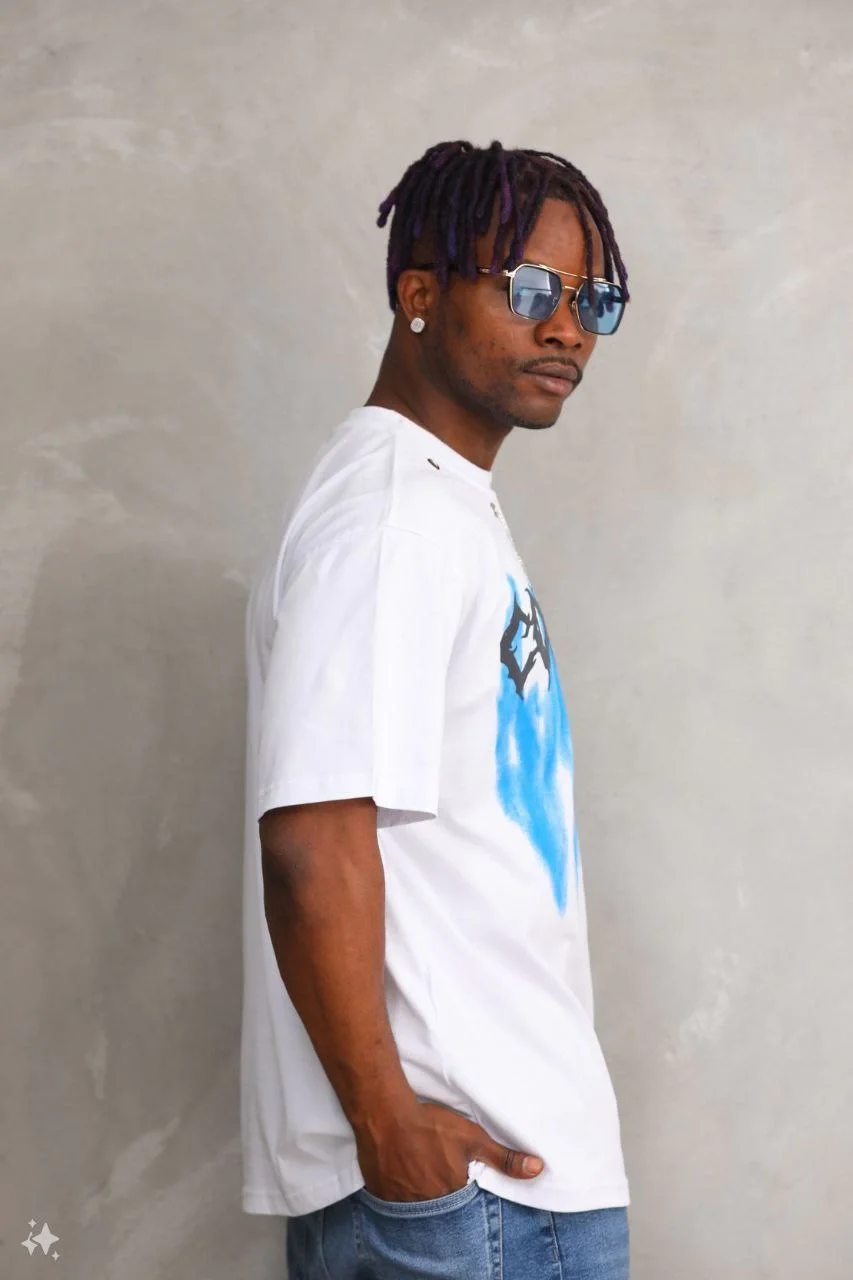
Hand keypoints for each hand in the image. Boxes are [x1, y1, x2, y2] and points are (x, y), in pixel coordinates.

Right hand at [355, 1098, 544, 1202]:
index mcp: (451, 1193)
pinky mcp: (381, 1193)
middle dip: (439, 1191)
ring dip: (419, 1192)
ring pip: (415, 1204)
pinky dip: (398, 1190)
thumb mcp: (473, 1139)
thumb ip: (504, 1159)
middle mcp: (427, 1204)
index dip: (459, 1187)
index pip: (462, 1203)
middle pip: (439, 1205)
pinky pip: (393, 1200)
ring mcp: (401, 1201)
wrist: (386, 1115)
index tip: (454, 1174)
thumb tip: (537, 1169)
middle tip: (434, 1170)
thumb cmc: (431, 1125)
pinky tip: (401, 1172)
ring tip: (419, 1169)